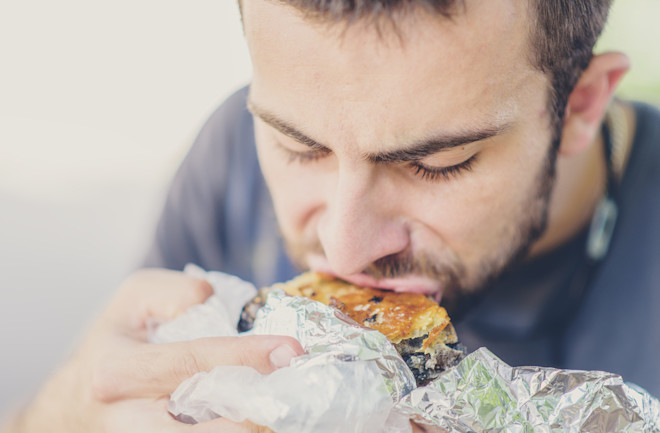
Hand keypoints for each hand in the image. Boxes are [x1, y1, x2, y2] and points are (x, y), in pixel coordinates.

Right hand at [3, 269, 302, 432]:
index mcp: (118, 371)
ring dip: (245, 429)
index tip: (289, 350)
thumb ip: (174, 290)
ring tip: (279, 412)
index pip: (192, 363)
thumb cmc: (115, 341)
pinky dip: (233, 429)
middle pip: (200, 429)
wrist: (77, 399)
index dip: (246, 356)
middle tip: (290, 401)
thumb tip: (211, 300)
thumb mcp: (134, 298)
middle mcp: (126, 419)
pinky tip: (256, 418)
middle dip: (251, 418)